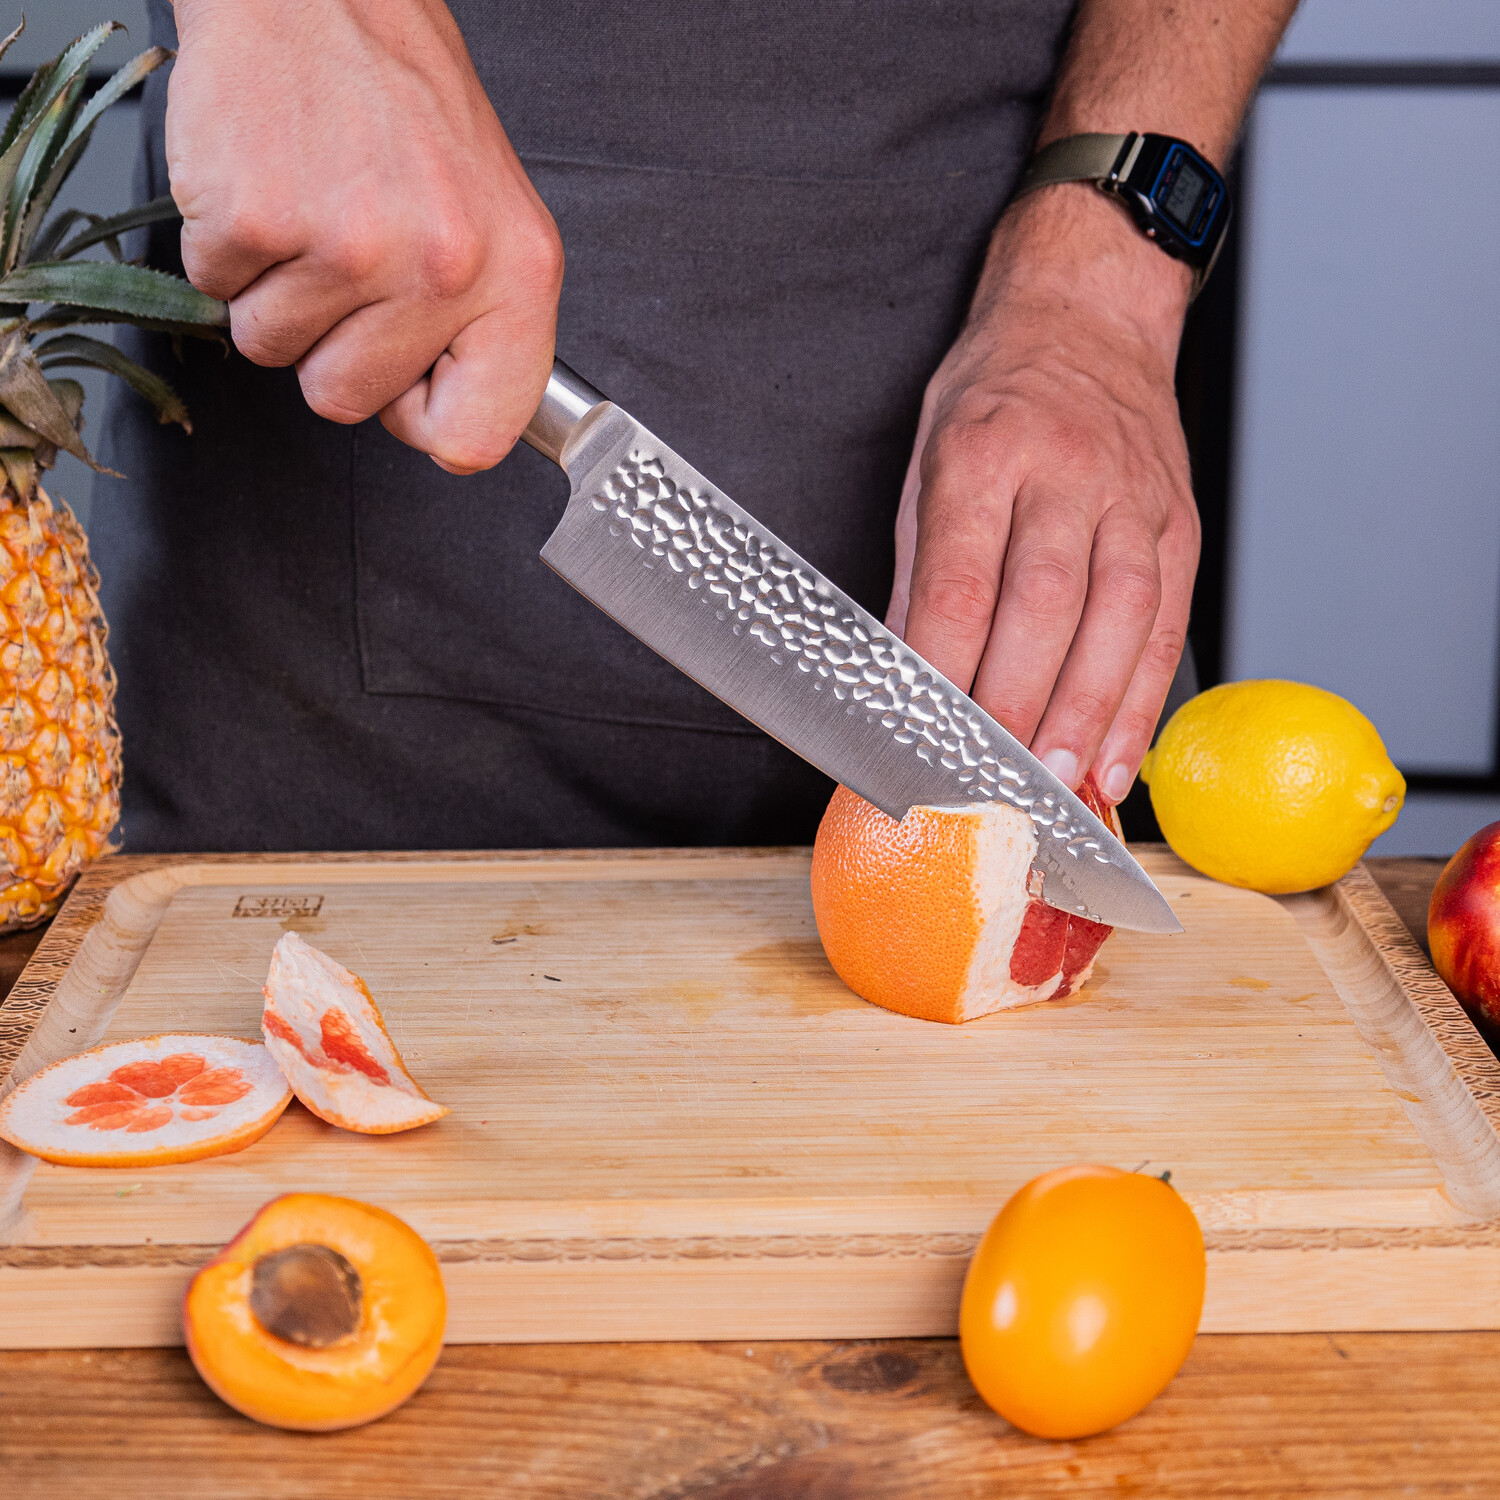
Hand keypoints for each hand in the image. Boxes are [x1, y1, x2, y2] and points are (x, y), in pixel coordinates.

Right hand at [167, 0, 561, 471]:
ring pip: (272, 352)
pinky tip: (268, 186)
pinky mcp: (259, 220)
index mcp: (518, 278)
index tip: (410, 388)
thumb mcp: (495, 221)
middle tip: (346, 262)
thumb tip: (450, 424)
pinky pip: (215, 291)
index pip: (478, 438)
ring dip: (273, 294)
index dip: (427, 424)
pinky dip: (226, 249)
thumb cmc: (406, 103)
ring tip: (311, 212)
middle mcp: (443, 269)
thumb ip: (484, 328)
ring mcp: (350, 247)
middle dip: (329, 346)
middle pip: (347, 401)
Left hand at [886, 185, 1200, 803]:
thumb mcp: (926, 460)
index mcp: (982, 452)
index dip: (943, 664)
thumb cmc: (995, 394)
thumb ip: (917, 569)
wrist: (1089, 317)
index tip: (922, 732)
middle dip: (1018, 704)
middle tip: (993, 781)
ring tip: (1060, 787)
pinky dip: (1141, 700)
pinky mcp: (1177, 526)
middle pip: (1044, 604)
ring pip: (1120, 619)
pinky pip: (1166, 624)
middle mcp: (1065, 473)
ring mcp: (1131, 499)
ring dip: (1087, 714)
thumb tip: (903, 672)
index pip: (961, 577)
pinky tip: (1116, 756)